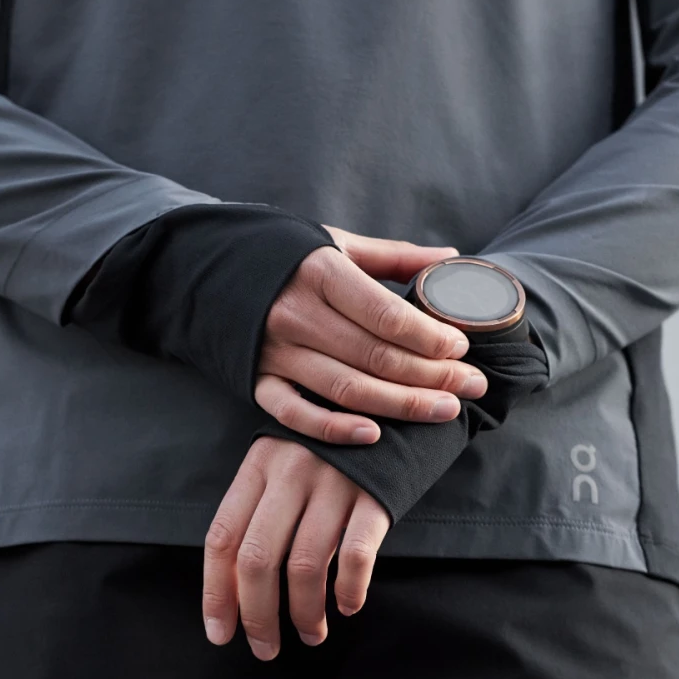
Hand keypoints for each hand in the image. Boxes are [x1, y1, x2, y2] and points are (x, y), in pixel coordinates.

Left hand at [203, 437, 389, 659]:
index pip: (222, 537)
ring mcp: (334, 480)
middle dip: (257, 615)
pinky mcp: (376, 492)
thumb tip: (237, 585)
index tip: (220, 634)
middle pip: (257, 558)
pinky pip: (356, 555)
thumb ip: (261, 508)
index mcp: (258, 466)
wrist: (395, 398)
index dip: (216, 592)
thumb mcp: (284, 460)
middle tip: (265, 648)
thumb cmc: (330, 444)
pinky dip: (349, 590)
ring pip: (304, 565)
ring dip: (304, 612)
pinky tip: (348, 606)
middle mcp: (290, 472)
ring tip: (311, 634)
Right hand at [253, 226, 488, 445]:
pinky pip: (295, 414)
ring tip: (445, 410)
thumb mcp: (335, 243)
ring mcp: (274, 353)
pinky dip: (333, 429)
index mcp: (320, 273)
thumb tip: (450, 258)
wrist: (206, 269)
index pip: (384, 315)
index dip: (428, 336)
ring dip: (400, 404)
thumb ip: (393, 257)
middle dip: (431, 374)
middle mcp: (296, 315)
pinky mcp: (257, 382)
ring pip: (346, 389)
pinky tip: (375, 436)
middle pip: (374, 356)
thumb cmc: (284, 256)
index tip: (461, 347)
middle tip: (473, 385)